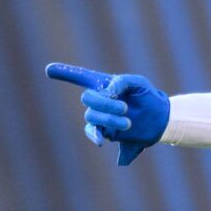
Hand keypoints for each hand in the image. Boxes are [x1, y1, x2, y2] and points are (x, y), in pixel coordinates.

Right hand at [44, 63, 169, 166]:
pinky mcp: (106, 131)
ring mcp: (101, 116)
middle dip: (104, 103)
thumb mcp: (139, 84)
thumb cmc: (149, 98)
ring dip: (109, 119)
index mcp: (106, 84)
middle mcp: (100, 100)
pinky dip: (94, 136)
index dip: (66, 73)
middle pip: (88, 98)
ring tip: (128, 123)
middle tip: (124, 108)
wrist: (161, 120)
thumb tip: (107, 91)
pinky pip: (93, 132)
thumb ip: (122, 81)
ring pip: (93, 116)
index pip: (82, 77)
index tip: (49, 70)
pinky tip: (99, 141)